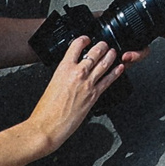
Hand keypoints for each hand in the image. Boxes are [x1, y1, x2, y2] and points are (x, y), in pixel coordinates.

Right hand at [25, 37, 124, 153]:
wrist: (47, 126)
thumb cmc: (45, 110)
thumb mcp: (52, 84)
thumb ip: (63, 76)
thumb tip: (69, 74)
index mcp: (63, 68)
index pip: (76, 46)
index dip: (84, 40)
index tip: (87, 39)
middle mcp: (77, 73)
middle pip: (94, 53)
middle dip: (101, 46)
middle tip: (104, 44)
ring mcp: (87, 84)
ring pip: (104, 64)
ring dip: (110, 56)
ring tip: (113, 52)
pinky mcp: (94, 95)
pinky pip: (108, 80)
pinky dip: (115, 73)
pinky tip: (119, 68)